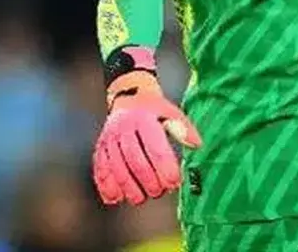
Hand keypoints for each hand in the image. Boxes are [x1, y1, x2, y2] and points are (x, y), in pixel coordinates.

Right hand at [92, 50, 200, 205]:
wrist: (129, 99)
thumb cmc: (155, 111)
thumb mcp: (171, 112)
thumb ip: (184, 129)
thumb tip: (197, 145)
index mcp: (144, 119)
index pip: (155, 147)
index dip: (165, 168)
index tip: (175, 182)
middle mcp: (124, 128)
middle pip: (135, 160)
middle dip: (148, 181)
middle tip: (160, 192)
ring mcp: (109, 138)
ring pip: (117, 168)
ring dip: (129, 187)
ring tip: (141, 198)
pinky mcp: (100, 148)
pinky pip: (100, 169)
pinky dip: (107, 186)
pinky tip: (115, 199)